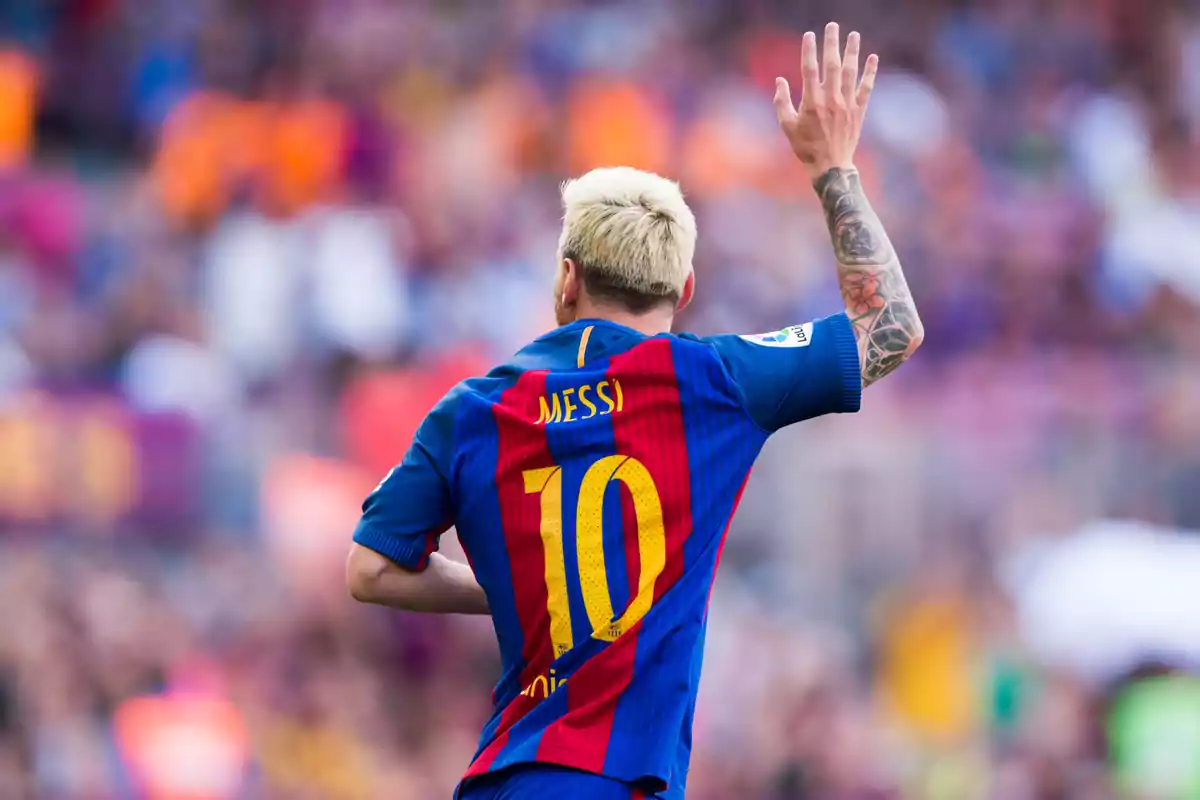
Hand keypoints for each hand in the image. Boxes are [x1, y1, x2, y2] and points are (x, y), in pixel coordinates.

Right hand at [773, 22, 877, 183]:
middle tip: (832, 26)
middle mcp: (830, 100)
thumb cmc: (806, 147)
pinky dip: (870, 72)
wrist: (831, 166)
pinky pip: (866, 88)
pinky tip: (873, 57)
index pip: (810, 70)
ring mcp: (847, 104)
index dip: (809, 51)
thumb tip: (780, 80)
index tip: (809, 35)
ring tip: (853, 35)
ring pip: (850, 72)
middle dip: (832, 44)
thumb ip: (782, 102)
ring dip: (852, 52)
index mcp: (811, 102)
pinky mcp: (859, 111)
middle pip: (831, 65)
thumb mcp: (787, 127)